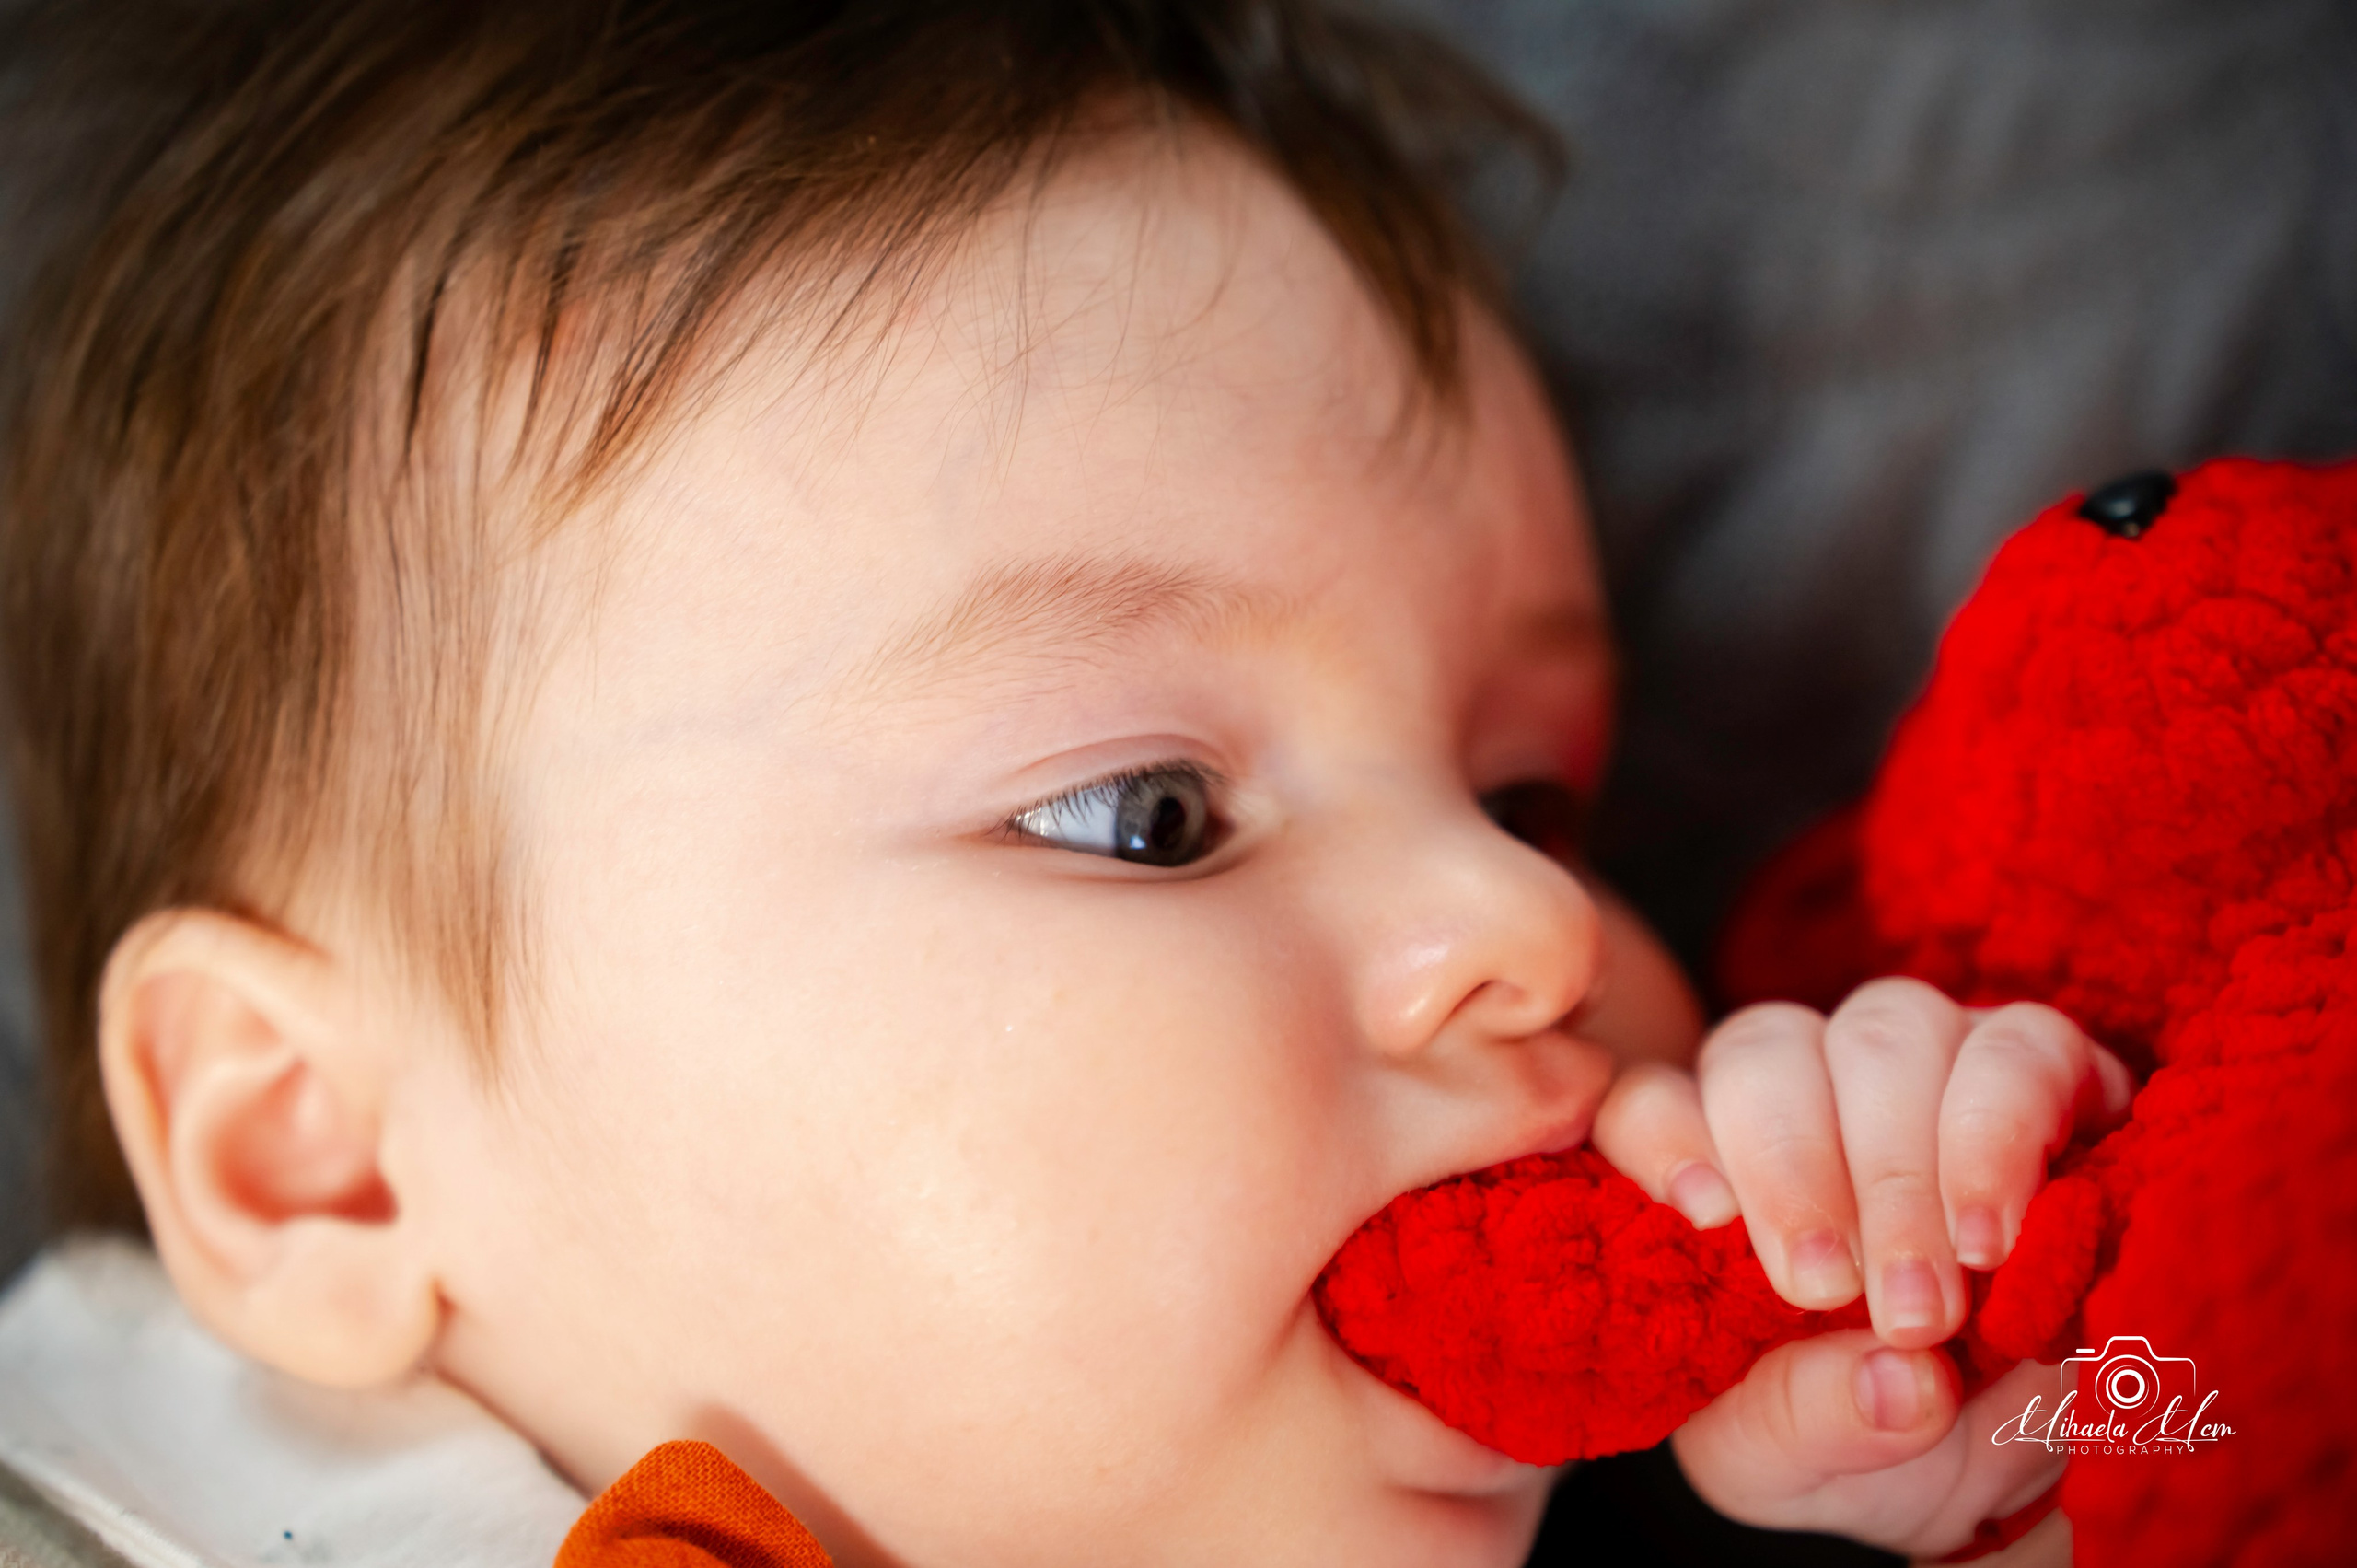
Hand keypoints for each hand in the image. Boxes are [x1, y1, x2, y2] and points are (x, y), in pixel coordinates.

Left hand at [1588, 976, 2131, 1555]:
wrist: (2007, 1451)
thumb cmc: (1861, 1432)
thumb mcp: (1796, 1461)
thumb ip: (1810, 1424)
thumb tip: (1895, 1383)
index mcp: (1710, 1161)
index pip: (1645, 1098)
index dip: (1662, 1135)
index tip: (1702, 1218)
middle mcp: (1806, 1087)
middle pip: (1763, 1048)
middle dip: (1792, 1167)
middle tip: (1829, 1291)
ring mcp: (1924, 1060)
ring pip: (1887, 1031)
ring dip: (1901, 1165)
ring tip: (1930, 1301)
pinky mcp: (2044, 1065)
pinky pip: (2022, 1045)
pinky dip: (2002, 1133)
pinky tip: (1995, 1238)